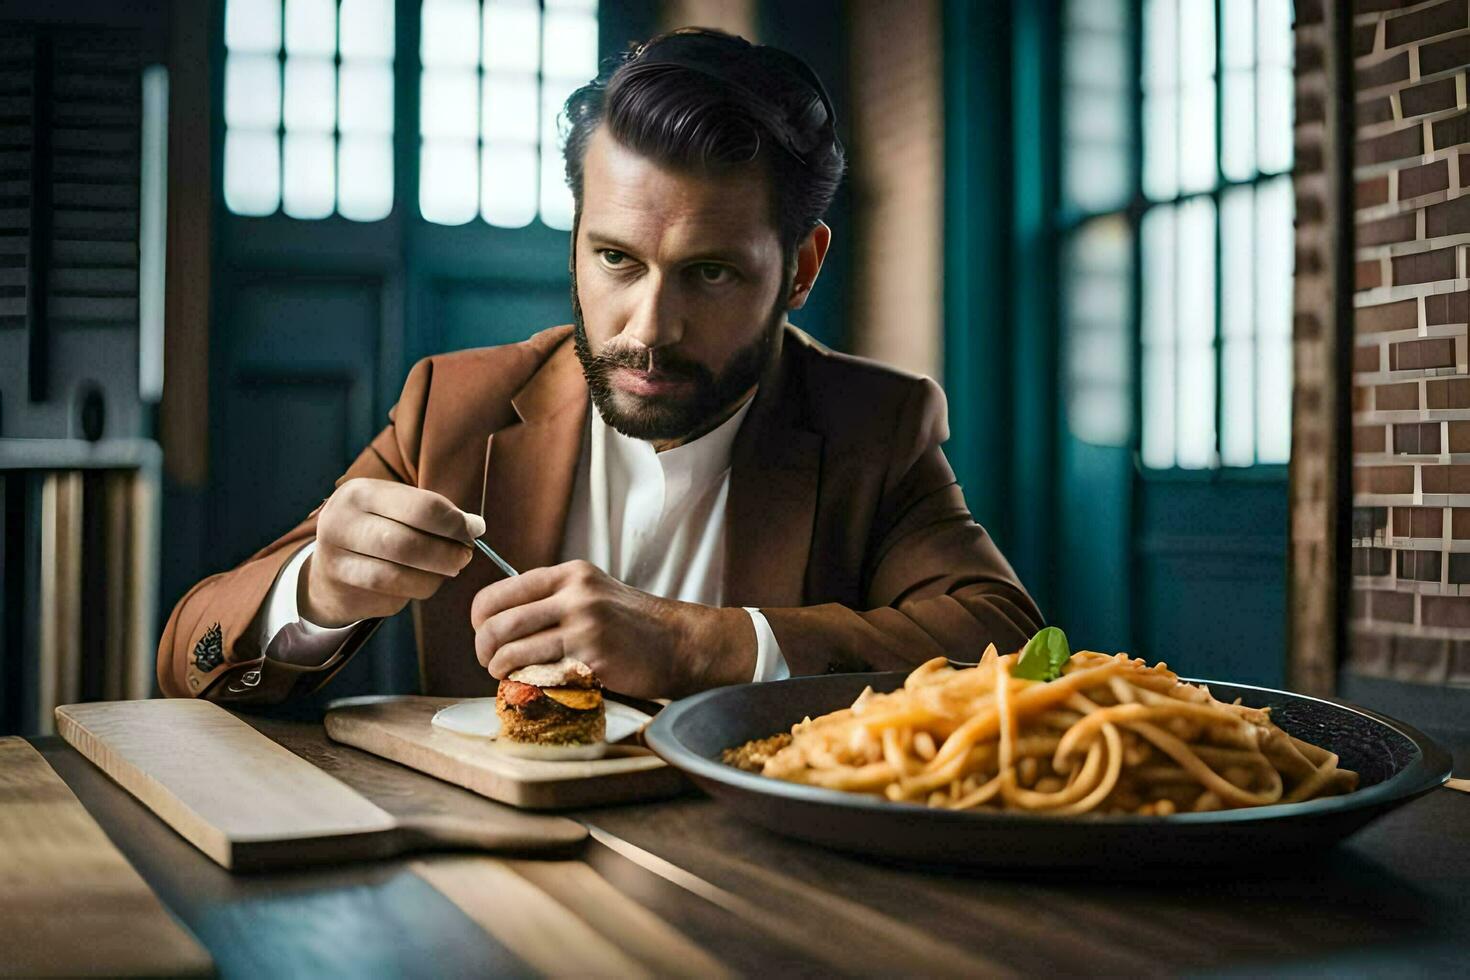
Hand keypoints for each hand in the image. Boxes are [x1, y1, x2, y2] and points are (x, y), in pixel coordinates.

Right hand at [302, 478, 484, 626]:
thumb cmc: (377, 530)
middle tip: (464, 556)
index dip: (455, 523)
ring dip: (434, 576)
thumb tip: (475, 527)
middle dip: (447, 553)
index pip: (421, 507)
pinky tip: (421, 582)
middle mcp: (340, 521)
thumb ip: (434, 514)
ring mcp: (335, 557)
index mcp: (360, 492)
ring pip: (399, 575)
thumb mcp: (397, 509)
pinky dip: (415, 590)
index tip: (475, 530)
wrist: (329, 567)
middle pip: (408, 543)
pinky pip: (391, 594)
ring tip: (446, 570)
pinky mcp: (340, 587)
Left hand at [469, 559, 754, 698]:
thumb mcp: (595, 593)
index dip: (480, 619)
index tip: (483, 635)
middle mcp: (575, 594)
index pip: (500, 592)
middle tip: (488, 662)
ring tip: (506, 677)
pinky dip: (527, 684)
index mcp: (571, 574)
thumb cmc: (634, 625)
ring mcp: (584, 625)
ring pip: (513, 650)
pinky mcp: (593, 657)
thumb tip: (502, 620)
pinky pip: (540, 673)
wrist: (680, 643)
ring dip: (500, 670)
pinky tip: (532, 686)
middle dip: (483, 649)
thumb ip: (555, 599)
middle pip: (499, 623)